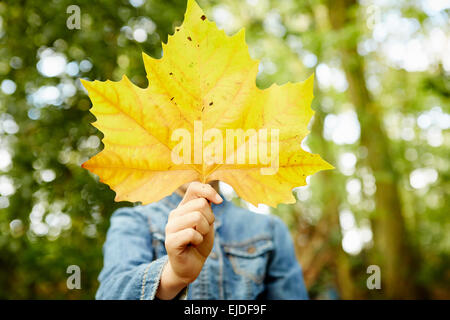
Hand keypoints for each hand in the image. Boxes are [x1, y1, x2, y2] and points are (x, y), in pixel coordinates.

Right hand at [155, 182, 222, 298]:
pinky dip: (199, 240)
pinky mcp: (170, 241)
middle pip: (201, 204)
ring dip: (205, 230)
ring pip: (197, 217)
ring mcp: (170, 227)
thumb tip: (213, 195)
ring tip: (198, 238)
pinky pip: (192, 233)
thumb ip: (207, 206)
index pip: (194, 187)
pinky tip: (193, 245)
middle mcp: (175, 214)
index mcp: (183, 206)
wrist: (191, 265)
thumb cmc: (200, 241)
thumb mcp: (207, 221)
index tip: (219, 202)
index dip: (209, 191)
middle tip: (204, 230)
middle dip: (210, 218)